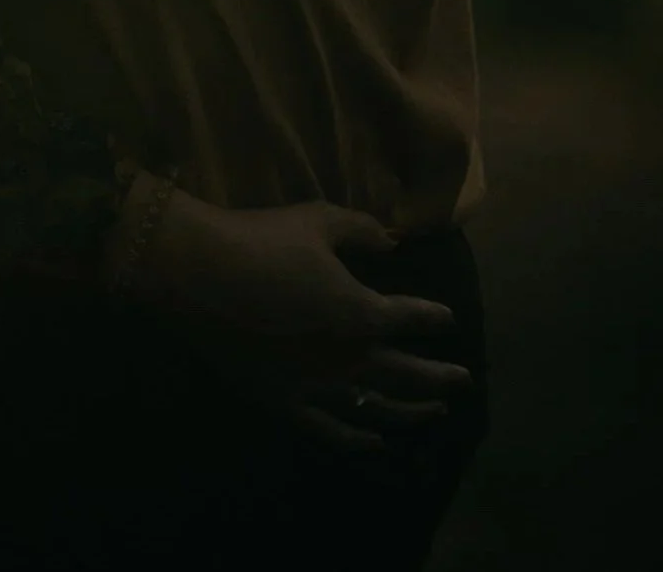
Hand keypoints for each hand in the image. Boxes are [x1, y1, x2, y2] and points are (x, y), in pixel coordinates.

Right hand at [109, 188, 470, 455]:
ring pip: (379, 409)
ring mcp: (319, 387)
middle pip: (408, 375)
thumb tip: (392, 241)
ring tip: (433, 413)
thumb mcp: (317, 220)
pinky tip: (374, 441)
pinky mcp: (286, 403)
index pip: (412, 318)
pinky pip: (333, 431)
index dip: (433, 317)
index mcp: (362, 312)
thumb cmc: (261, 240)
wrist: (199, 273)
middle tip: (463, 382)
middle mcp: (351, 359)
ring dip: (411, 412)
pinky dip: (359, 439)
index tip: (447, 319)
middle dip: (439, 378)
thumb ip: (361, 231)